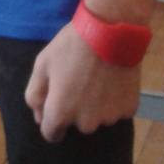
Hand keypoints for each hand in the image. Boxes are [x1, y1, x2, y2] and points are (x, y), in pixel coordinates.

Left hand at [24, 22, 140, 142]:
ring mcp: (109, 118)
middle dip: (74, 107)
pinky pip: (116, 109)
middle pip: (76, 123)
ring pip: (97, 117)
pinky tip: (112, 77)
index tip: (58, 98)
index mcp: (61, 113)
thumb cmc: (71, 45)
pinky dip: (113, 98)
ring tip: (97, 75)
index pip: (51, 133)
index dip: (51, 117)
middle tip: (78, 79)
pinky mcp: (129, 109)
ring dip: (95, 104)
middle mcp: (85, 123)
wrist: (110, 29)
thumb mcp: (42, 63)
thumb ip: (35, 95)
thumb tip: (39, 117)